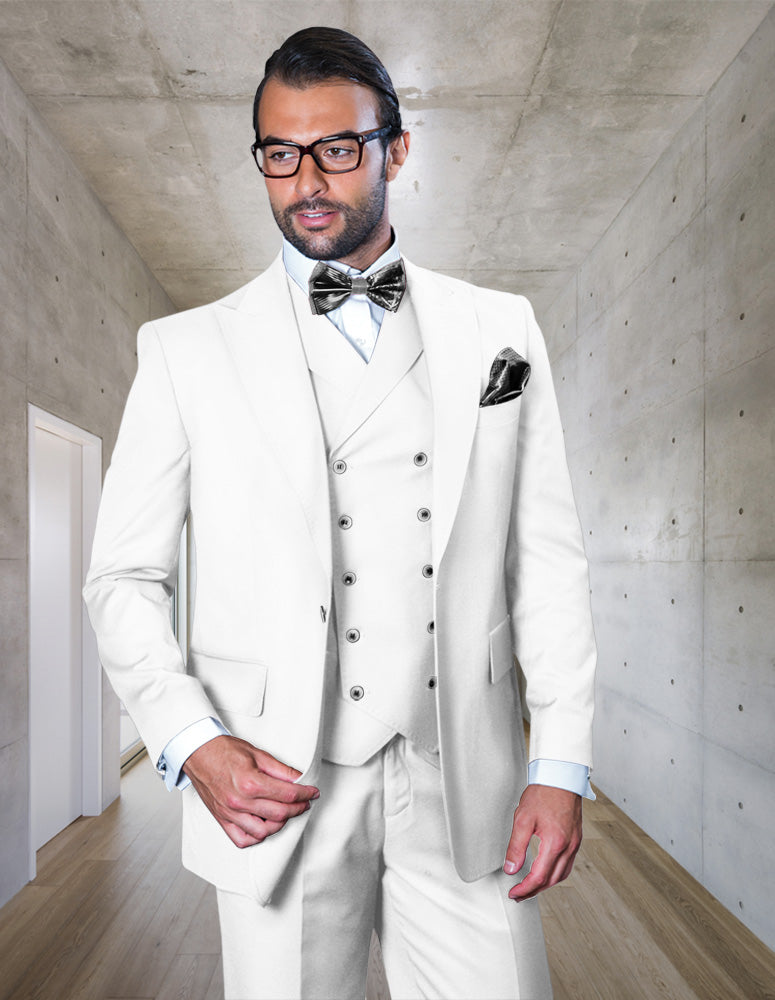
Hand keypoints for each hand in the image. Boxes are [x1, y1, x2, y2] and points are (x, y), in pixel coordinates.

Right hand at [182, 734, 319, 848]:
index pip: (288, 794)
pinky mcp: (222, 819)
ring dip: (279, 824)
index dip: (305, 794)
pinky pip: (242, 839)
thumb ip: (280, 770)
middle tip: (304, 802)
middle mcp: (240, 801)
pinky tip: (263, 826)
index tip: (312, 792)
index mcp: (250, 782)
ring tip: (285, 813)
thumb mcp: (258, 754)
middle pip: (280, 814)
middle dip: (298, 809)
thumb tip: (299, 779)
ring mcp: (230, 813)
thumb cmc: (224, 751)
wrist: (199, 753)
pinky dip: (256, 837)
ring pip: (263, 832)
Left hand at [503, 784, 581, 900]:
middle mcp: (568, 846)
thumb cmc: (543, 793)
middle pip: (551, 880)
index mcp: (555, 843)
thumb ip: (516, 847)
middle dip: (534, 890)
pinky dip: (556, 873)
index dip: (525, 889)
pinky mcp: (576, 838)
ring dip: (546, 884)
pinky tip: (546, 870)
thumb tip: (511, 868)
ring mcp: (575, 843)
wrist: (560, 776)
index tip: (514, 893)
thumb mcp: (522, 819)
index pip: (539, 877)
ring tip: (531, 886)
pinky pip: (568, 864)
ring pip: (562, 874)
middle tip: (519, 894)